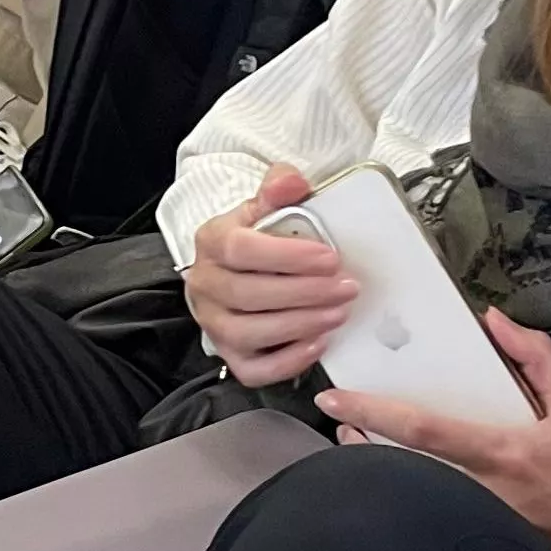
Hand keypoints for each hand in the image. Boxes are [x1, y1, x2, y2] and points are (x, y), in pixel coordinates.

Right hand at [182, 166, 361, 385]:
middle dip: (305, 293)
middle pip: (248, 295)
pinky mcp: (229, 354)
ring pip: (250, 333)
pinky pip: (253, 369)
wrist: (227, 270)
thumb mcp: (262, 208)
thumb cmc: (252, 240)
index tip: (329, 257)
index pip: (242, 250)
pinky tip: (318, 343)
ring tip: (338, 313)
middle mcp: (205, 285)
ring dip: (300, 324)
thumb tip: (292, 180)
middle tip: (345, 288)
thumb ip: (278, 189)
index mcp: (212, 242)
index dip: (288, 256)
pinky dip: (288, 361)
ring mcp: (214, 324)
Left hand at [316, 310, 550, 550]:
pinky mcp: (474, 537)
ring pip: (406, 492)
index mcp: (500, 452)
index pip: (423, 429)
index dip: (373, 412)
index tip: (335, 398)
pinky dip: (401, 491)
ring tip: (354, 438)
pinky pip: (425, 512)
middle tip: (340, 419)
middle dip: (360, 442)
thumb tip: (495, 320)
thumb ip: (536, 357)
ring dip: (374, 466)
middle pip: (398, 467)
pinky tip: (388, 476)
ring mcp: (474, 519)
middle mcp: (480, 490)